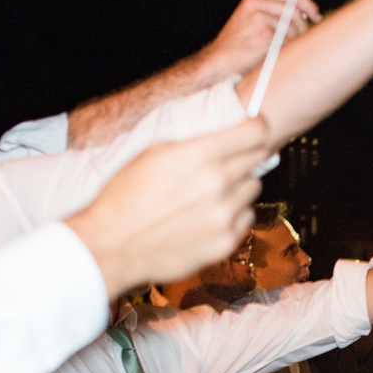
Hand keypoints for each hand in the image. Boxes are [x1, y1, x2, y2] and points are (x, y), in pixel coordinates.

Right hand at [66, 119, 269, 295]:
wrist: (114, 245)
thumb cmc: (125, 198)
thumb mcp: (152, 154)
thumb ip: (193, 145)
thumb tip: (223, 138)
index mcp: (197, 155)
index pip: (255, 132)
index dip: (258, 127)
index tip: (257, 129)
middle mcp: (217, 183)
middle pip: (258, 159)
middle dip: (246, 157)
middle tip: (228, 163)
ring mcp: (224, 215)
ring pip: (253, 189)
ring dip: (239, 188)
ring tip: (210, 195)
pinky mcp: (226, 241)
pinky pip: (246, 218)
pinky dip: (235, 215)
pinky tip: (209, 216)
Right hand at [199, 0, 321, 80]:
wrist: (220, 60)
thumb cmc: (239, 44)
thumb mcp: (251, 19)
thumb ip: (273, 11)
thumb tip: (305, 13)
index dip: (307, 3)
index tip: (316, 14)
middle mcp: (256, 3)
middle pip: (295, 11)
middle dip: (303, 26)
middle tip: (302, 37)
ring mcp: (260, 18)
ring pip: (294, 26)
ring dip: (294, 39)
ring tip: (281, 48)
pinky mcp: (265, 34)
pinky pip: (289, 40)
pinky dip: (287, 48)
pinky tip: (275, 53)